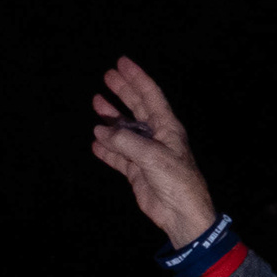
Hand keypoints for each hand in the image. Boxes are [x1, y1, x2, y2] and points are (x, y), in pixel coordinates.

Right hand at [89, 58, 218, 247]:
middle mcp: (157, 137)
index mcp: (167, 128)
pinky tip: (95, 142)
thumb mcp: (152, 156)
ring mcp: (146, 154)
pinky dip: (106, 149)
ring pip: (124, 131)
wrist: (182, 214)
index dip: (137, 79)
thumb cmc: (176, 181)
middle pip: (137, 108)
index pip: (151, 96)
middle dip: (123, 91)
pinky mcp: (137, 171)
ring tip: (96, 103)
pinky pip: (118, 156)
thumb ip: (125, 141)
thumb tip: (100, 130)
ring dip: (111, 118)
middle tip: (107, 76)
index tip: (122, 63)